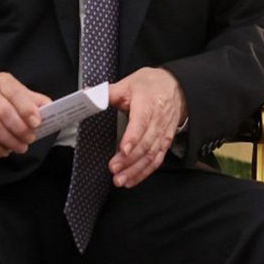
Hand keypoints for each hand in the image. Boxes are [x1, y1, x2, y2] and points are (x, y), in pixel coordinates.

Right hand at [0, 73, 50, 158]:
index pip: (15, 93)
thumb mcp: (11, 88)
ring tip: (21, 147)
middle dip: (21, 129)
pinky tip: (3, 151)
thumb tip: (49, 108)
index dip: (27, 109)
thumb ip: (31, 98)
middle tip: (30, 138)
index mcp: (2, 83)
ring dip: (10, 141)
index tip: (36, 122)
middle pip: (5, 113)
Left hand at [107, 67, 186, 188]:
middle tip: (113, 169)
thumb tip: (87, 96)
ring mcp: (163, 133)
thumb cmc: (151, 85)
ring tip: (120, 180)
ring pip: (152, 155)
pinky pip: (157, 160)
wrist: (176, 86)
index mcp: (148, 105)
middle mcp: (158, 121)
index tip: (121, 150)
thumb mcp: (128, 83)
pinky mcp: (165, 142)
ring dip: (136, 170)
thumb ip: (107, 93)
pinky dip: (145, 172)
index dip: (132, 139)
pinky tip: (132, 180)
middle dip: (130, 160)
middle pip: (146, 144)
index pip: (141, 124)